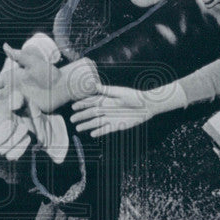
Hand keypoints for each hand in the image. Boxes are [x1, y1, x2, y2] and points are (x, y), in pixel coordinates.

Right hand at [0, 42, 64, 112]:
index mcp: (12, 78)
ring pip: (4, 107)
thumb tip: (5, 45)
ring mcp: (20, 101)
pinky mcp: (27, 111)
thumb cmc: (48, 72)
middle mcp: (13, 90)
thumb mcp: (33, 63)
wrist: (62, 87)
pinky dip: (8, 120)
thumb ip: (19, 56)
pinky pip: (16, 116)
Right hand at [69, 83, 184, 137]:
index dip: (82, 104)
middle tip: (72, 119)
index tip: (73, 106)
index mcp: (106, 100)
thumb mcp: (120, 92)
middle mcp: (107, 109)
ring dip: (87, 125)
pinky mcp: (117, 125)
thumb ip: (107, 91)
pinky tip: (92, 134)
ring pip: (96, 122)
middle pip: (91, 113)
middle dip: (81, 116)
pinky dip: (99, 132)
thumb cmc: (134, 96)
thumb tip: (95, 85)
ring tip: (78, 128)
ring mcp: (111, 118)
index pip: (91, 102)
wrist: (147, 105)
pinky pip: (106, 130)